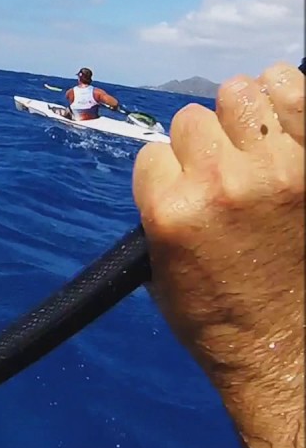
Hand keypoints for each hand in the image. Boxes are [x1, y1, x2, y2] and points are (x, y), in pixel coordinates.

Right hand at [132, 61, 303, 447]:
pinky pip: (294, 93)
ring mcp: (275, 172)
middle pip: (194, 119)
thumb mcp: (161, 268)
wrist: (287, 355)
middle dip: (207, 143)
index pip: (156, 150)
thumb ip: (162, 208)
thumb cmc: (222, 321)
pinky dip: (286, 93)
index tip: (190, 191)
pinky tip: (284, 109)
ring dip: (244, 115)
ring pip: (238, 95)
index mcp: (171, 211)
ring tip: (258, 140)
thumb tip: (175, 167)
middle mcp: (218, 184)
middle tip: (228, 170)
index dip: (173, 170)